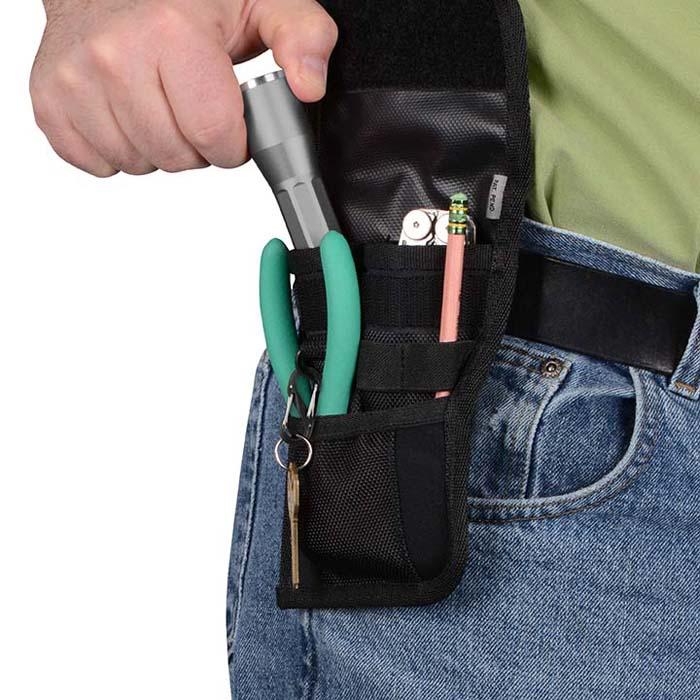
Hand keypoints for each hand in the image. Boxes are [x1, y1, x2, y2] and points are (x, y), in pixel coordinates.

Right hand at [30, 0, 336, 176]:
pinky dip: (119, 149)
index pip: (215, 136)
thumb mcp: (261, 1)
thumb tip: (309, 87)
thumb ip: (301, 38)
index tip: (231, 121)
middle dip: (197, 144)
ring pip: (138, 164)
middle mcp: (114, 56)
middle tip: (194, 105)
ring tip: (161, 103)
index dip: (233, 141)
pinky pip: (98, 162)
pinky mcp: (50, 100)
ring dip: (159, 147)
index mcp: (171, 33)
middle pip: (176, 157)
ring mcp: (75, 80)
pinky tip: (128, 112)